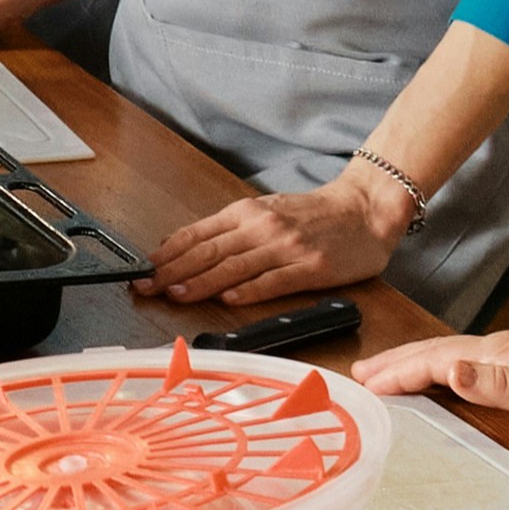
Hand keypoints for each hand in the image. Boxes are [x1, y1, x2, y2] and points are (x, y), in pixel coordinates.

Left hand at [148, 173, 404, 306]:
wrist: (365, 210)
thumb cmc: (313, 215)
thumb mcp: (265, 211)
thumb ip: (227, 229)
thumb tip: (180, 246)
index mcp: (247, 213)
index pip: (197, 234)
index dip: (167, 254)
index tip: (143, 270)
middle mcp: (263, 227)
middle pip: (209, 251)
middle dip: (172, 271)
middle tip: (145, 287)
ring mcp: (287, 248)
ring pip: (235, 266)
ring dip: (202, 282)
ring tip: (176, 294)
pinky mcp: (311, 268)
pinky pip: (275, 281)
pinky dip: (249, 291)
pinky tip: (229, 299)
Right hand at [354, 330, 508, 448]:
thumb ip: (498, 383)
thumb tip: (451, 369)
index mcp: (497, 353)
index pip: (434, 358)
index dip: (398, 371)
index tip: (366, 385)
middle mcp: (498, 351)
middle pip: (433, 352)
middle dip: (393, 361)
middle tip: (359, 374)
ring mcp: (507, 361)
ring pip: (444, 359)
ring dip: (409, 366)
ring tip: (382, 376)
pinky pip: (460, 371)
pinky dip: (433, 375)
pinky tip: (432, 384)